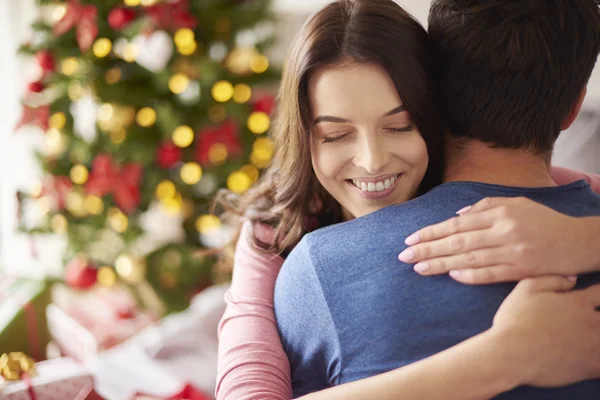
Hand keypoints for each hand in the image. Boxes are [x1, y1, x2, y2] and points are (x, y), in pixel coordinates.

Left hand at [398, 197, 593, 283]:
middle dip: (428, 248)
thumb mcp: (517, 203)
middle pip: (458, 241)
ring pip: (469, 259)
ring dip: (441, 264)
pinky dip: (471, 276)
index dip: (432, 232)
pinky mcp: (522, 271)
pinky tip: (452, 276)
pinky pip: (491, 274)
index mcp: (499, 213)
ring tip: (418, 268)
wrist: (580, 241)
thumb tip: (457, 214)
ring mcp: (513, 253)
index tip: (411, 239)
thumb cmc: (545, 220)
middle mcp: (503, 232)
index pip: (457, 223)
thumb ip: (485, 206)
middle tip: (404, 256)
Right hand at [489, 276, 599, 386]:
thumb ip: (553, 280)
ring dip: (599, 337)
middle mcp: (591, 323)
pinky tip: (592, 357)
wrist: (510, 354)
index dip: (599, 294)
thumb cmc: (514, 319)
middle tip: (588, 320)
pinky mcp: (590, 368)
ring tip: (591, 337)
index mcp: (578, 302)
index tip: (594, 297)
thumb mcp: (526, 288)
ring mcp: (594, 347)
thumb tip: (573, 279)